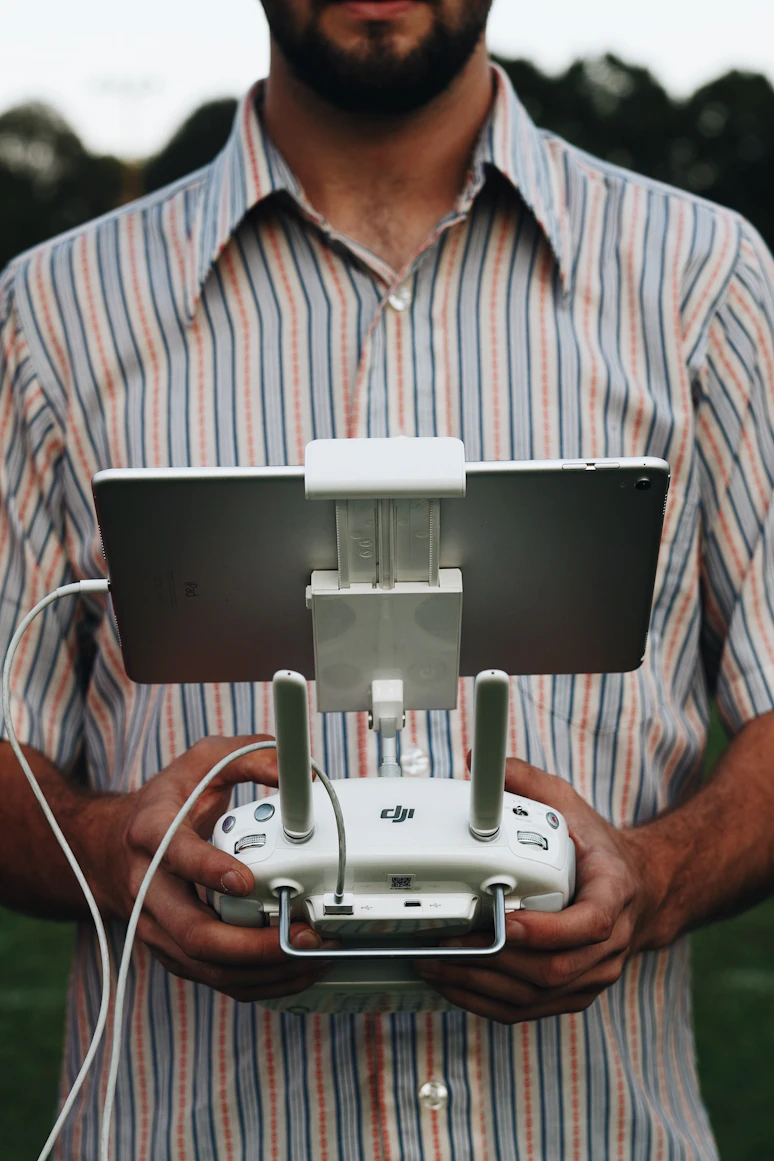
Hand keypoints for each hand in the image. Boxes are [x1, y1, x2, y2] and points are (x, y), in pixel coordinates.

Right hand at [87, 735, 334, 1000]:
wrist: (110, 847)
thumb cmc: (166, 803)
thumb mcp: (203, 761)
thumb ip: (250, 756)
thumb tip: (300, 773)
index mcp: (151, 833)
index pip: (174, 854)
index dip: (208, 869)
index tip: (246, 879)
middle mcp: (148, 887)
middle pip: (193, 932)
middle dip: (252, 944)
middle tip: (301, 934)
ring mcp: (156, 926)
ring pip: (206, 966)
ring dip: (263, 970)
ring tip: (311, 956)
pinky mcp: (172, 951)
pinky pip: (214, 978)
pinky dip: (256, 982)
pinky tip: (294, 971)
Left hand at [413, 758, 661, 1023]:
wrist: (640, 890)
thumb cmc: (599, 850)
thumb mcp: (570, 805)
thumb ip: (528, 783)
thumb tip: (479, 764)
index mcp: (614, 896)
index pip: (591, 924)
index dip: (548, 930)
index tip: (508, 921)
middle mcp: (609, 945)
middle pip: (554, 970)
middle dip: (494, 961)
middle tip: (447, 945)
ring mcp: (593, 975)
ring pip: (537, 996)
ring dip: (482, 986)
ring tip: (437, 966)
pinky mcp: (573, 993)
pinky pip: (530, 1010)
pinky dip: (488, 1003)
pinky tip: (454, 986)